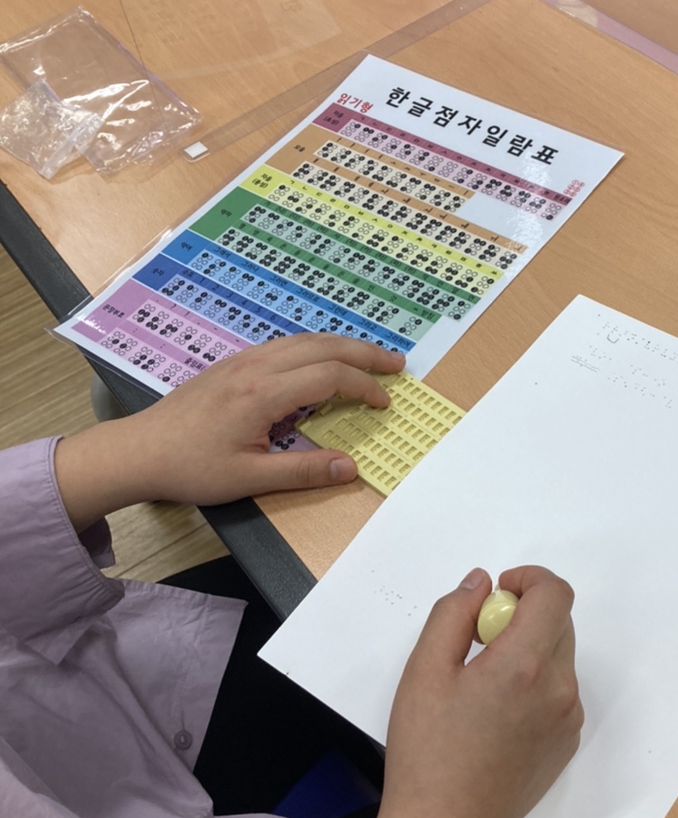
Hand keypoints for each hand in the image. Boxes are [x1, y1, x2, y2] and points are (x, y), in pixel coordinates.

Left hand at [54, 334, 404, 530]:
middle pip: (323, 346)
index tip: (385, 404)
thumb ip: (303, 472)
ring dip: (342, 345)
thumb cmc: (191, 468)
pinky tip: (322, 360)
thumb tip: (351, 468)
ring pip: (303, 339)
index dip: (364, 387)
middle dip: (365, 352)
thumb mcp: (249, 478)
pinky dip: (316, 347)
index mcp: (264, 393)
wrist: (139, 451)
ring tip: (369, 356)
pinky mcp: (232, 364)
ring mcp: (242, 361)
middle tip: (398, 363)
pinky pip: (285, 344)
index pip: (330, 377)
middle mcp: (256, 367)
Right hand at [382, 565, 582, 817]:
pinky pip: (559, 692)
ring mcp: (568, 719)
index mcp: (525, 665)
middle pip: (559, 622)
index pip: (556, 594)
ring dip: (529, 649)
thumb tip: (481, 583)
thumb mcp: (424, 670)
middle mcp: (560, 689)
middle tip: (478, 640)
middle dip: (523, 615)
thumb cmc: (427, 749)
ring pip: (559, 657)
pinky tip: (496, 715)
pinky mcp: (566, 743)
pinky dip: (535, 683)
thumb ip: (453, 614)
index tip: (497, 594)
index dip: (529, 579)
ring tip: (482, 682)